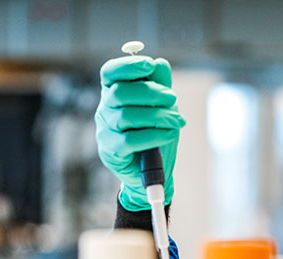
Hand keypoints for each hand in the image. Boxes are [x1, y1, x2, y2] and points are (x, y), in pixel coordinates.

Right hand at [95, 55, 185, 210]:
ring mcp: (105, 131)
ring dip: (158, 115)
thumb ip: (160, 85)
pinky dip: (154, 135)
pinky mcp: (111, 151)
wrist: (153, 171)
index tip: (148, 65)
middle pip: (120, 92)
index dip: (127, 65)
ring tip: (177, 120)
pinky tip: (169, 134)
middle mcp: (105, 109)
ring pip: (127, 116)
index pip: (110, 72)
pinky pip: (131, 140)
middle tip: (172, 98)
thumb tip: (160, 64)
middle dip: (151, 92)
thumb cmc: (154, 135)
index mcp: (114, 93)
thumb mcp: (162, 108)